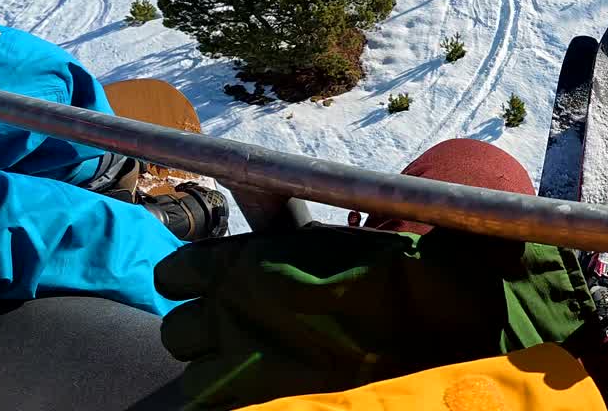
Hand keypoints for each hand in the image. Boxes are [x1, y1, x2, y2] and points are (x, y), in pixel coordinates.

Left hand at [154, 225, 586, 408]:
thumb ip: (284, 237)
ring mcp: (241, 364)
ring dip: (220, 373)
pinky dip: (242, 402)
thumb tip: (259, 215)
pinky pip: (222, 409)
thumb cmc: (394, 275)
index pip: (175, 274)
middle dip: (206, 331)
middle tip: (245, 331)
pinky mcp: (262, 401)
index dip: (195, 282)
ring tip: (262, 367)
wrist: (432, 324)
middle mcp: (227, 310)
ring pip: (196, 379)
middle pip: (176, 330)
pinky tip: (275, 391)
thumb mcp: (328, 238)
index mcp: (241, 261)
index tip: (217, 286)